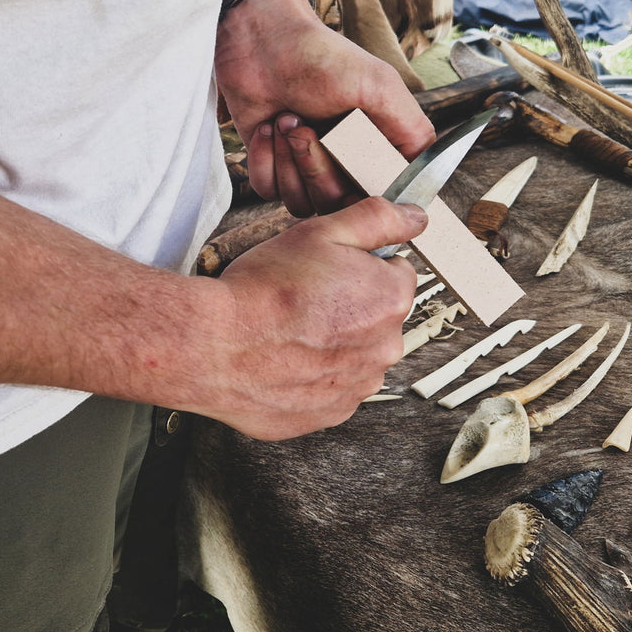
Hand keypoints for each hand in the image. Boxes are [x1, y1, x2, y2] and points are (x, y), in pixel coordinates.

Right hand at [190, 197, 426, 439]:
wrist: (216, 346)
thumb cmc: (264, 289)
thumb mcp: (321, 232)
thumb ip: (376, 219)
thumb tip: (414, 217)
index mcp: (391, 300)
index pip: (395, 273)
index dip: (360, 265)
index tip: (328, 269)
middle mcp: (385, 349)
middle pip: (378, 316)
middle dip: (351, 306)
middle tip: (305, 297)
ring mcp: (358, 386)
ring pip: (356, 354)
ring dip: (334, 343)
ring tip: (290, 331)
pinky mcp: (330, 414)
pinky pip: (332, 387)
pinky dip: (313, 375)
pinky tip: (284, 360)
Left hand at [215, 0, 433, 214]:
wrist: (263, 42)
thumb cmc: (323, 58)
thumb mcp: (380, 87)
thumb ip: (413, 131)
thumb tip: (427, 171)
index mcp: (376, 151)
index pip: (378, 199)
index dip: (362, 189)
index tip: (347, 159)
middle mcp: (344, 165)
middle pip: (336, 206)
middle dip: (317, 166)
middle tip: (305, 124)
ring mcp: (307, 168)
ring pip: (301, 205)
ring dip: (289, 160)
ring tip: (287, 120)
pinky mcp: (272, 167)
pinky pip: (268, 191)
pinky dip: (265, 160)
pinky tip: (267, 127)